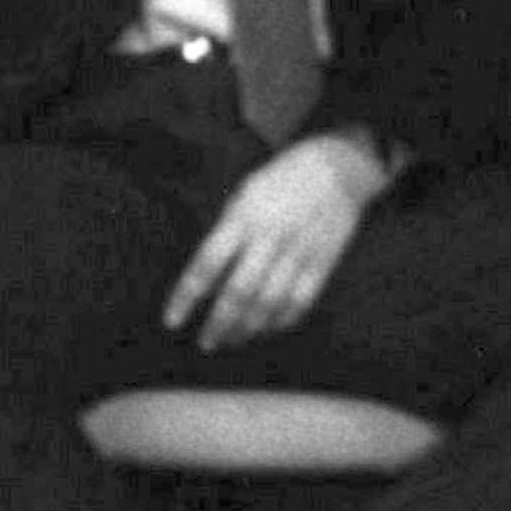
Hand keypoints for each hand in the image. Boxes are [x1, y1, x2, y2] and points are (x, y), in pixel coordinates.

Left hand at [166, 132, 386, 347]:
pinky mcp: (324, 263)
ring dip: (247, 329)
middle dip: (219, 324)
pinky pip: (300, 302)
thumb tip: (207, 272)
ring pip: (269, 303)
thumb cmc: (281, 179)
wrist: (337, 166)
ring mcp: (299, 251)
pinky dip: (281, 322)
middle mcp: (270, 237)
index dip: (187, 296)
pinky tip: (266, 330)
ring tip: (231, 341)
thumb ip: (227, 230)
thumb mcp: (245, 193)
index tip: (172, 321)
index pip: (207, 264)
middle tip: (206, 344)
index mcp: (243, 217)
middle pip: (239, 292)